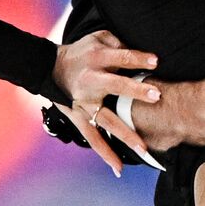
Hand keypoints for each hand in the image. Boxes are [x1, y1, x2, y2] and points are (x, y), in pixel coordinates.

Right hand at [52, 29, 160, 175]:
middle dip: (135, 90)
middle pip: (115, 85)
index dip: (138, 58)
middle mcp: (91, 81)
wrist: (48, 68)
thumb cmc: (82, 52)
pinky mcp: (78, 118)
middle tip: (155, 95)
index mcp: (96, 59)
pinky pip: (93, 138)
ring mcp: (84, 103)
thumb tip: (139, 53)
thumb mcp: (97, 37)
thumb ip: (118, 41)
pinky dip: (105, 153)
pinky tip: (119, 168)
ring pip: (107, 120)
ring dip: (125, 133)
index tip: (155, 61)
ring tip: (143, 148)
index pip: (121, 57)